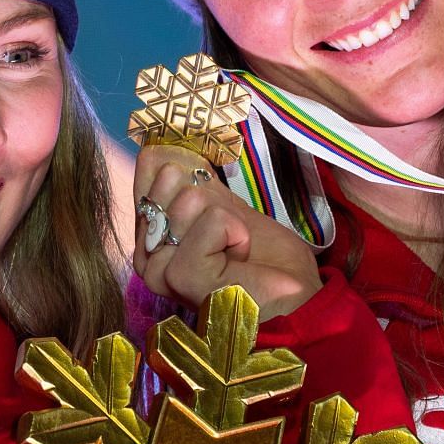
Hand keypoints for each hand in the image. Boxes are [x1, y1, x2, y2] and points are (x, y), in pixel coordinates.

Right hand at [132, 144, 321, 318]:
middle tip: (230, 236)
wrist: (296, 298)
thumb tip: (164, 145)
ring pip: (190, 199)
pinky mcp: (183, 276)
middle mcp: (146, 256)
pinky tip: (240, 256)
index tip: (218, 208)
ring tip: (237, 250)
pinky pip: (211, 221)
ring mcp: (160, 269)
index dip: (190, 172)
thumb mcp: (225, 209)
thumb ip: (193, 183)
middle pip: (168, 179)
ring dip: (229, 220)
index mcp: (151, 237)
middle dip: (212, 200)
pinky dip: (237, 232)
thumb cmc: (264, 263)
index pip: (149, 171)